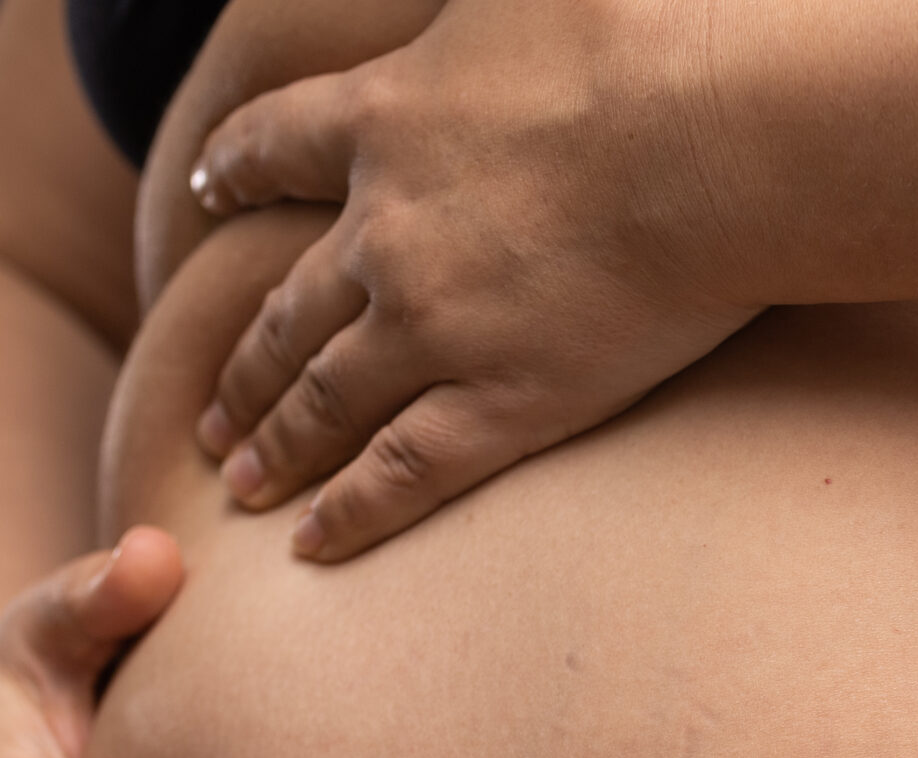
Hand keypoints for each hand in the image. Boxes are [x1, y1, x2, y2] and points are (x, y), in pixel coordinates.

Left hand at [188, 0, 756, 560]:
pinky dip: (351, 510)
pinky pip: (404, 470)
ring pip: (324, 399)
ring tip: (238, 482)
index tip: (203, 193)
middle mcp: (386, 232)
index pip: (277, 146)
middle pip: (288, 305)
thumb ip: (468, 6)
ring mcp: (435, 327)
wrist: (714, 134)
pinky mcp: (504, 401)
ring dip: (274, 444)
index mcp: (385, 117)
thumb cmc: (644, 33)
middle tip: (210, 409)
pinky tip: (311, 543)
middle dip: (243, 363)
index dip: (234, 169)